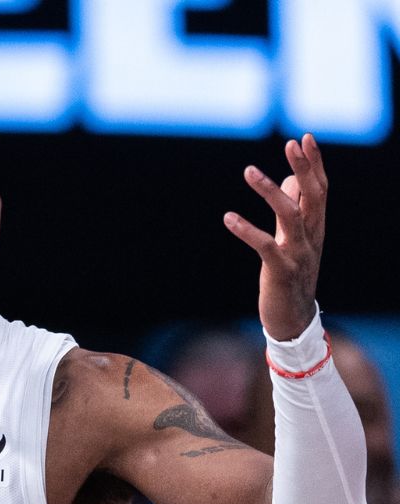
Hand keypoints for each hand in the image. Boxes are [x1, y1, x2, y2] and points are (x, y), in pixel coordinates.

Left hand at [224, 134, 325, 340]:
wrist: (293, 319)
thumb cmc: (291, 275)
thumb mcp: (293, 238)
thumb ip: (293, 208)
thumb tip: (290, 178)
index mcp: (315, 227)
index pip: (319, 189)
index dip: (315, 164)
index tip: (305, 138)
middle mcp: (312, 237)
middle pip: (314, 197)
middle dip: (305, 168)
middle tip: (291, 144)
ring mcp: (299, 255)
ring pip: (291, 216)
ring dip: (270, 192)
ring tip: (248, 170)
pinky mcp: (281, 272)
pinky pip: (265, 247)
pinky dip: (247, 230)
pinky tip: (228, 217)